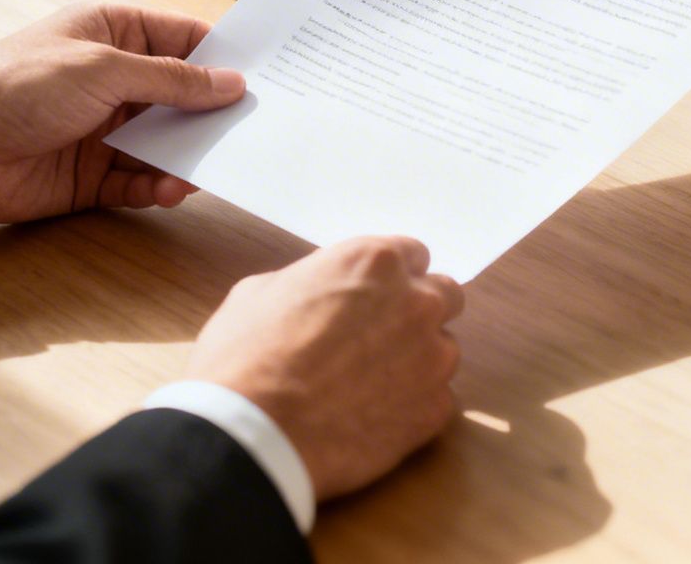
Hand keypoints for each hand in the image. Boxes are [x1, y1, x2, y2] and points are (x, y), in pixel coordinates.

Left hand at [0, 2, 244, 223]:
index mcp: (114, 33)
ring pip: (168, 142)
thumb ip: (171, 80)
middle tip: (258, 130)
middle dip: (216, 113)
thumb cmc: (21, 86)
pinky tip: (173, 190)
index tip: (269, 77)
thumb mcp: (104, 69)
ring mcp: (106, 129)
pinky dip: (160, 186)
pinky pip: (142, 180)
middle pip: (183, 95)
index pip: (185, 39)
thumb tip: (232, 83)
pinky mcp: (94, 175)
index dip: (225, 57)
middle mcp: (115, 79)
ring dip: (190, 155)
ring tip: (213, 168)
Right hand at [186, 236, 464, 501]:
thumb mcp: (264, 292)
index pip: (412, 255)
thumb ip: (316, 283)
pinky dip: (412, 407)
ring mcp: (433, 358)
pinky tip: (371, 419)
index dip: (390, 279)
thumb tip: (326, 294)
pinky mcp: (434, 411)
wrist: (252, 435)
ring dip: (417, 361)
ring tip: (370, 387)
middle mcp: (416, 302)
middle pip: (445, 295)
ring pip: (443, 350)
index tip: (374, 299)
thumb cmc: (245, 357)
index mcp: (375, 261)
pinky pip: (436, 400)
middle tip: (381, 338)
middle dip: (418, 311)